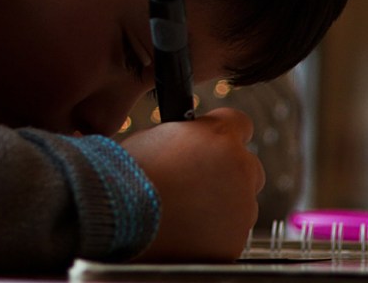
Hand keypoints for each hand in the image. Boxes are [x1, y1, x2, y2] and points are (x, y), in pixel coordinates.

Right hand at [121, 108, 264, 260]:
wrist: (120, 212)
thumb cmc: (131, 172)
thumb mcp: (159, 136)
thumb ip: (187, 138)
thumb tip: (191, 145)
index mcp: (219, 136)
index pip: (241, 123)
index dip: (225, 133)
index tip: (214, 143)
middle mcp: (239, 169)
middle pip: (247, 167)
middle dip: (229, 173)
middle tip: (197, 182)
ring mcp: (241, 209)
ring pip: (240, 203)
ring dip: (221, 204)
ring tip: (184, 210)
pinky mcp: (234, 243)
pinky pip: (229, 234)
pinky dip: (213, 233)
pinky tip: (185, 230)